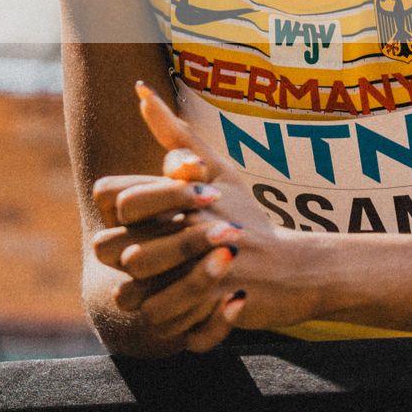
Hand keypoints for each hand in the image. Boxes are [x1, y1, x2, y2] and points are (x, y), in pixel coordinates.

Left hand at [91, 84, 320, 349]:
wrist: (297, 266)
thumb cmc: (247, 216)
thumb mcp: (216, 169)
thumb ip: (175, 132)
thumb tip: (139, 90)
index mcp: (184, 192)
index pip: (115, 198)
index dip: (118, 213)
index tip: (138, 222)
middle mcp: (191, 227)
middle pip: (114, 248)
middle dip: (122, 256)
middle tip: (147, 259)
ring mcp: (204, 267)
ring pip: (131, 292)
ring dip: (140, 294)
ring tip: (160, 287)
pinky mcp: (217, 303)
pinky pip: (162, 321)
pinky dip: (167, 321)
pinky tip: (182, 309)